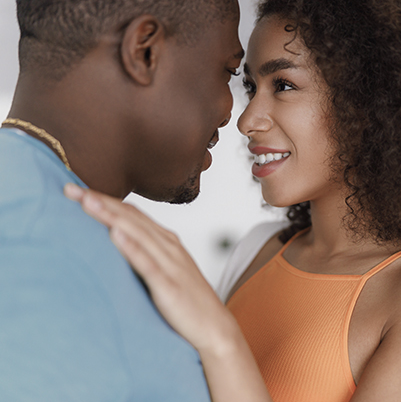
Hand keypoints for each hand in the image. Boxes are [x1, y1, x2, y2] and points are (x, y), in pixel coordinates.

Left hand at [64, 183, 225, 351]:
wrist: (215, 328)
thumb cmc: (187, 301)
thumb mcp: (165, 271)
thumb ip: (144, 255)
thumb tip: (114, 245)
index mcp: (167, 242)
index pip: (132, 213)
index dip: (105, 200)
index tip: (75, 190)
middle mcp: (169, 248)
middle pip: (131, 218)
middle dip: (101, 202)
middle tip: (70, 188)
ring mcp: (171, 265)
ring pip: (138, 234)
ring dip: (111, 216)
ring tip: (88, 201)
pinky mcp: (170, 287)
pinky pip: (149, 264)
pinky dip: (132, 247)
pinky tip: (116, 235)